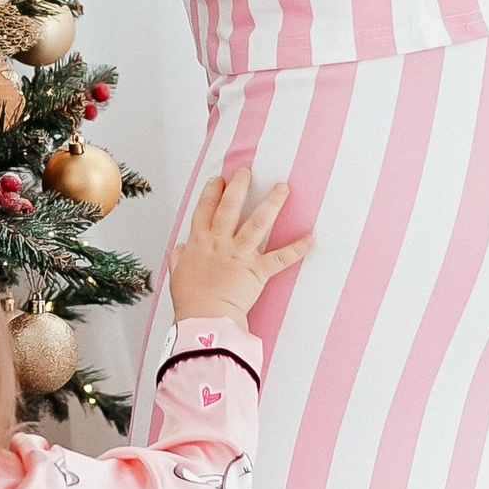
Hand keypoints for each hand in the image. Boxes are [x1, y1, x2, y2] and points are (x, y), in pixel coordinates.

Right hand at [170, 168, 312, 323]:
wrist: (204, 317)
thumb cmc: (190, 300)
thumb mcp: (177, 274)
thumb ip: (179, 258)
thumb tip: (179, 248)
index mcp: (199, 243)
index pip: (204, 210)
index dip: (211, 192)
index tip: (218, 180)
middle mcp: (219, 242)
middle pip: (229, 207)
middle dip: (239, 186)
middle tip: (247, 171)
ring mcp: (239, 254)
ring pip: (257, 222)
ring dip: (271, 203)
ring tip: (282, 188)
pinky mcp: (256, 270)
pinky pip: (280, 258)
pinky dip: (297, 249)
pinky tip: (311, 239)